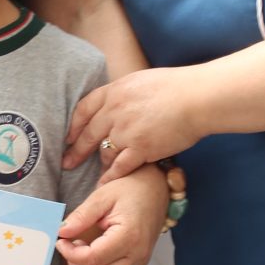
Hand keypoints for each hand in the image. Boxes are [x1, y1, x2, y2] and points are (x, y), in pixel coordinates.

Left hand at [55, 165, 167, 264]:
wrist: (156, 190)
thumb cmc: (132, 190)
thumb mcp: (102, 196)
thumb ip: (81, 216)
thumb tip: (61, 231)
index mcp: (130, 236)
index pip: (93, 258)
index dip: (71, 253)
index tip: (61, 241)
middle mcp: (138, 254)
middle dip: (76, 264)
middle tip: (67, 245)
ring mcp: (140, 262)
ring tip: (80, 248)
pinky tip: (92, 254)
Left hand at [64, 67, 200, 176]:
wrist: (197, 98)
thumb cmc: (177, 87)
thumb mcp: (141, 81)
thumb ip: (124, 93)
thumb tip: (117, 100)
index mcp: (114, 91)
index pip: (84, 109)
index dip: (74, 125)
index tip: (68, 136)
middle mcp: (115, 111)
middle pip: (88, 134)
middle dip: (76, 150)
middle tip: (67, 162)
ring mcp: (126, 131)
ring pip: (104, 152)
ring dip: (101, 163)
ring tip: (98, 172)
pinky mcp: (140, 149)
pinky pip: (119, 167)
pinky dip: (111, 177)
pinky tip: (105, 184)